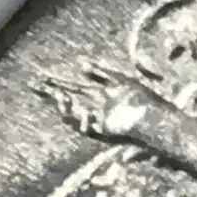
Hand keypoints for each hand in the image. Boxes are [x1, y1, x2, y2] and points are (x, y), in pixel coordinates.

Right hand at [36, 63, 167, 144]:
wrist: (162, 121)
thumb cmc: (148, 100)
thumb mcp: (125, 80)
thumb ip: (104, 71)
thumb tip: (82, 63)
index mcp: (102, 93)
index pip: (74, 86)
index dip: (58, 81)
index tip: (44, 76)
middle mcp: (98, 108)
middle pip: (68, 100)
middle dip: (51, 92)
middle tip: (35, 84)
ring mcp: (100, 121)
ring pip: (73, 117)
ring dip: (64, 107)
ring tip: (59, 96)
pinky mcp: (105, 133)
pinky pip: (86, 130)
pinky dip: (81, 120)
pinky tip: (82, 111)